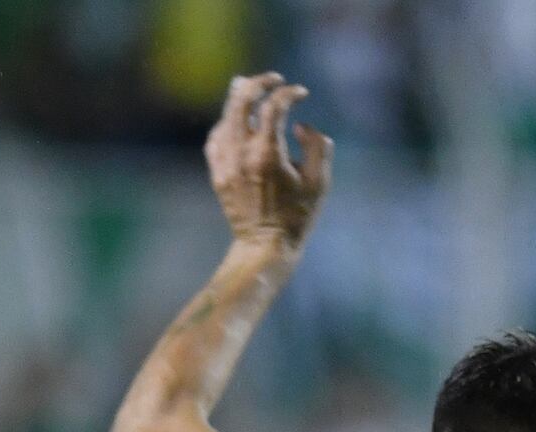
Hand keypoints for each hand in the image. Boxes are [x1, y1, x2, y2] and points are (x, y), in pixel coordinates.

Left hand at [206, 75, 332, 251]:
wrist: (264, 247)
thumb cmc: (297, 218)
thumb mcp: (319, 184)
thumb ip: (317, 148)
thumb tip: (302, 126)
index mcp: (267, 155)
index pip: (274, 106)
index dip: (289, 93)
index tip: (301, 93)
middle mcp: (241, 153)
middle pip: (241, 99)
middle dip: (259, 82)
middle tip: (274, 80)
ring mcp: (225, 162)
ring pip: (227, 115)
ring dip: (241, 99)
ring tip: (252, 89)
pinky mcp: (217, 171)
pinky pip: (217, 136)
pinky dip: (229, 123)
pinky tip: (239, 122)